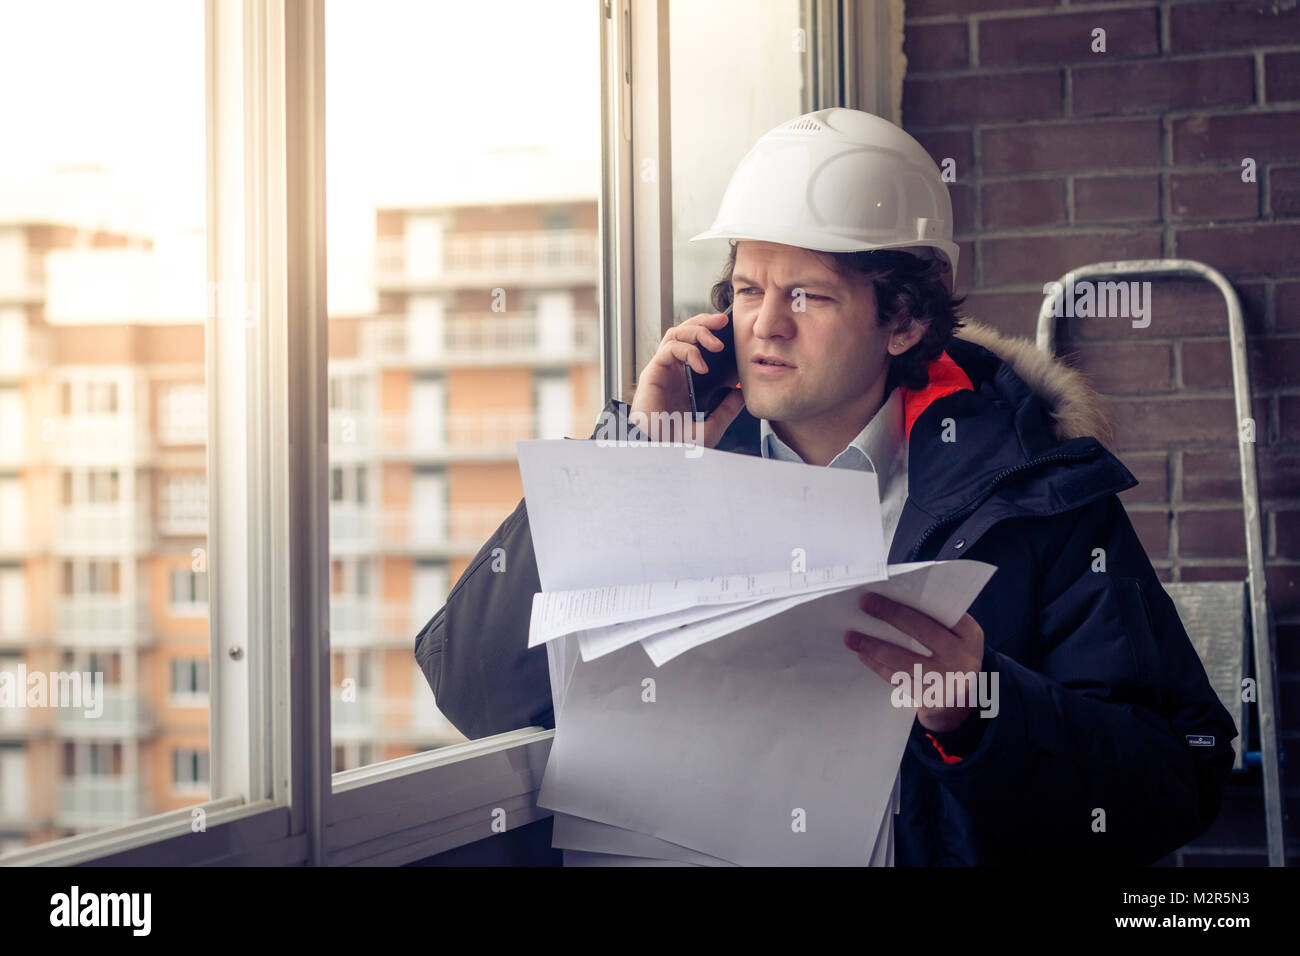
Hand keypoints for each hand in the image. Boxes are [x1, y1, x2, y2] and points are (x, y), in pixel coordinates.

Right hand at [629, 311, 745, 448]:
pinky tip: (702, 366)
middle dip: (705, 322)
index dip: (712, 334)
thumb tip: (741, 392)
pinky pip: (670, 349)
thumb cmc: (678, 445)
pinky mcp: (652, 373)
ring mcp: (662, 371)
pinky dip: (688, 351)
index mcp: (684, 380)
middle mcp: (672, 371)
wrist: (659, 455)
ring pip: (676, 333)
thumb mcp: (711, 426)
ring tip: (717, 343)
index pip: (696, 345)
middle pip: (685, 332)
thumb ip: (726, 409)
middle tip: (724, 321)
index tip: (732, 334)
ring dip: (698, 331)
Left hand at [843, 592, 985, 732]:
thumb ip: (935, 620)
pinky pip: (898, 679)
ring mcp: (947, 681)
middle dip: (890, 614)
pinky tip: (863, 654)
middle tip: (864, 603)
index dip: (912, 599)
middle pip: (921, 630)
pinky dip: (878, 665)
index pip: (942, 610)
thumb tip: (890, 599)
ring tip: (851, 637)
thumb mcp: (955, 637)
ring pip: (904, 659)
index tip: (884, 587)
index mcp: (970, 634)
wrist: (962, 701)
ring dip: (874, 646)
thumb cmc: (951, 655)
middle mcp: (963, 657)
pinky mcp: (930, 699)